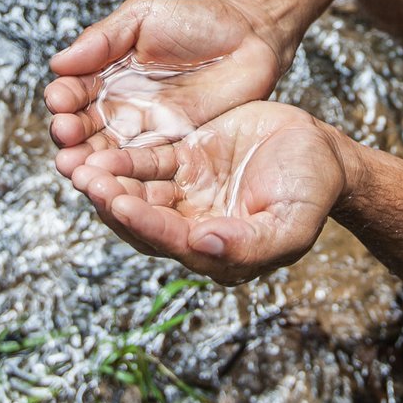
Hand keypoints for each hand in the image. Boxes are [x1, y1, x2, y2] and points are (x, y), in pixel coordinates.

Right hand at [44, 0, 282, 175]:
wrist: (249, 36)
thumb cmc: (197, 17)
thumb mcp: (144, 15)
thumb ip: (104, 39)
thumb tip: (58, 63)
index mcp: (107, 70)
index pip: (75, 89)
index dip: (64, 97)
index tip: (59, 101)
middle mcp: (119, 102)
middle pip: (84, 124)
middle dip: (69, 132)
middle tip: (64, 135)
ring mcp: (144, 126)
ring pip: (106, 149)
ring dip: (87, 159)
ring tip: (74, 165)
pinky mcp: (171, 144)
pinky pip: (141, 162)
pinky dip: (122, 172)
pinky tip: (108, 176)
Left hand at [67, 102, 345, 284]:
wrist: (322, 151)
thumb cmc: (313, 191)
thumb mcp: (293, 223)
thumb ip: (252, 244)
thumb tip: (204, 246)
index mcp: (217, 251)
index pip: (171, 241)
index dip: (145, 224)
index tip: (120, 203)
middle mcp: (194, 226)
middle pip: (142, 222)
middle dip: (113, 204)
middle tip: (87, 182)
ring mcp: (187, 193)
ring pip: (137, 193)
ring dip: (109, 183)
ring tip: (80, 167)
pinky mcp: (185, 161)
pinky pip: (146, 162)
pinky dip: (122, 159)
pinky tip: (100, 151)